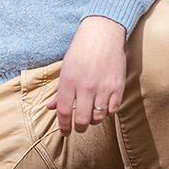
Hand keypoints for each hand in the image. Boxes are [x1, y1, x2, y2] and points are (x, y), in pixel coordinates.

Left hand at [45, 15, 127, 135]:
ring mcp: (103, 87)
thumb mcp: (65, 69)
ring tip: (91, 115)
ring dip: (94, 120)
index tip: (65, 133)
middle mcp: (86, 87)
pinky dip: (107, 112)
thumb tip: (51, 107)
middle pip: (82, 119)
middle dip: (80, 127)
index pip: (65, 112)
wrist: (102, 35)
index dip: (64, 126)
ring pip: (99, 117)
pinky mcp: (118, 86)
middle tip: (79, 127)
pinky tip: (103, 107)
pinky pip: (113, 110)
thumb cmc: (81, 51)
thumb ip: (60, 92)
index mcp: (69, 82)